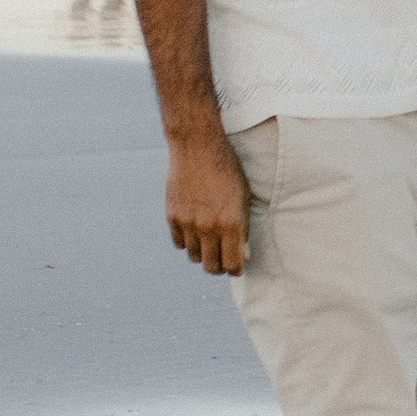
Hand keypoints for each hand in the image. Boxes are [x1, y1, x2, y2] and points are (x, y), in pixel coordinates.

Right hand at [165, 129, 249, 274]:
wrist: (197, 146)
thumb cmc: (227, 169)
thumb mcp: (243, 197)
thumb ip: (243, 229)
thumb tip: (243, 256)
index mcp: (231, 223)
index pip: (232, 264)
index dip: (236, 269)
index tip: (236, 266)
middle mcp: (208, 227)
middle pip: (211, 266)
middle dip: (219, 266)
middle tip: (223, 259)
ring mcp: (188, 223)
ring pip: (194, 256)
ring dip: (203, 253)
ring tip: (209, 242)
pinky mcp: (172, 216)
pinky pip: (179, 243)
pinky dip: (187, 241)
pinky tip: (195, 231)